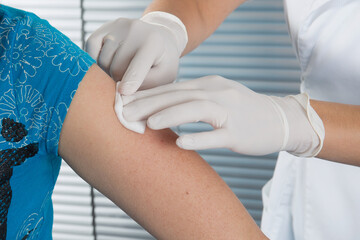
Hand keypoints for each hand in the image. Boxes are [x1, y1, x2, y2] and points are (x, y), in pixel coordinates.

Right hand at [85, 12, 187, 94]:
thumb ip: (147, 85)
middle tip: (129, 81)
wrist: (160, 38)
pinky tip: (109, 64)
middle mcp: (134, 30)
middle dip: (120, 80)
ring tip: (122, 71)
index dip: (130, 80)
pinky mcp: (103, 28)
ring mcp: (117, 26)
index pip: (138, 66)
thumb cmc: (162, 62)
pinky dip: (96, 63)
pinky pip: (90, 51)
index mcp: (153, 43)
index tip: (123, 92)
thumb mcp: (165, 76)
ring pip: (102, 62)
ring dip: (109, 72)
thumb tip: (122, 91)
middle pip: (116, 68)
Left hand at [122, 75, 323, 155]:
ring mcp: (229, 112)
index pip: (173, 88)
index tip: (124, 102)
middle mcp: (217, 93)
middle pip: (179, 95)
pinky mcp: (238, 133)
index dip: (147, 94)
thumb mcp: (217, 96)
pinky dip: (197, 138)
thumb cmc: (242, 111)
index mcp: (209, 85)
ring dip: (170, 115)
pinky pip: (216, 136)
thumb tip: (163, 106)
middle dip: (149, 103)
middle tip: (125, 113)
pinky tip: (180, 143)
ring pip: (196, 109)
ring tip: (148, 124)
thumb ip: (193, 99)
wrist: (280, 119)